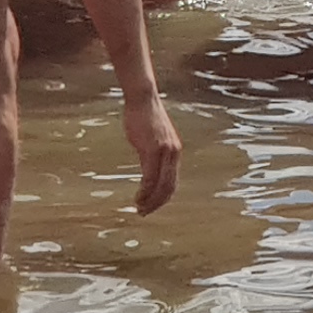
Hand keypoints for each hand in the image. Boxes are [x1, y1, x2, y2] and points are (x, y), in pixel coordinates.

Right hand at [123, 93, 181, 214]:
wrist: (143, 100)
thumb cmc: (143, 117)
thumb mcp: (152, 138)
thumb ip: (153, 153)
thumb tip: (147, 164)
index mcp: (174, 152)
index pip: (173, 181)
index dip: (163, 197)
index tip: (152, 206)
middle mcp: (173, 153)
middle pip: (169, 187)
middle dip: (157, 203)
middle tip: (144, 212)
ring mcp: (164, 152)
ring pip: (161, 185)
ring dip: (150, 200)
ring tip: (140, 208)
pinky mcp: (153, 149)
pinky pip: (151, 177)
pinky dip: (145, 191)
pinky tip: (138, 197)